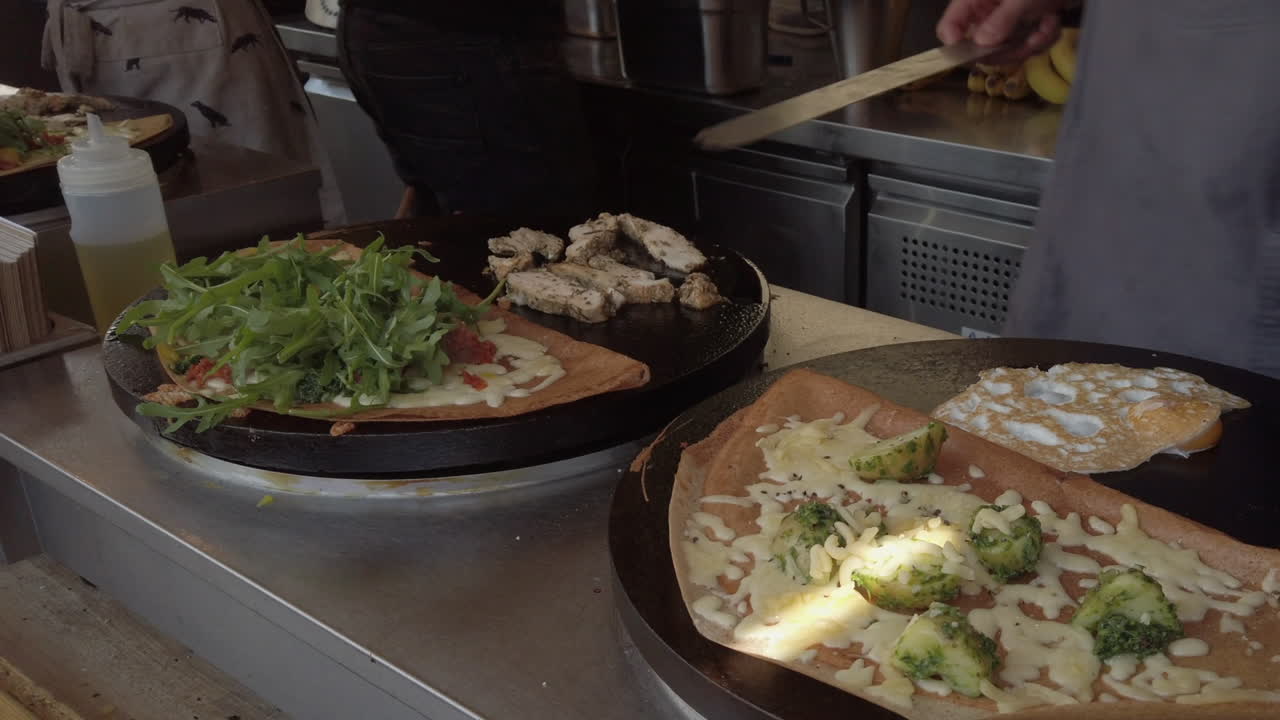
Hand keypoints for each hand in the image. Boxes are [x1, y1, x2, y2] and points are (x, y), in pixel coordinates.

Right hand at [937, 0, 1066, 61]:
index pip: (949, 28)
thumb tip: (981, 45)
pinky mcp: (1024, 26)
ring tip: (1047, 26)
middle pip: (978, 47)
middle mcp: (986, 11)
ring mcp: (1006, 20)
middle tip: (1026, 42)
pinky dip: (1043, 37)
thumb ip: (1001, 20)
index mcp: (974, 0)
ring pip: (1005, 51)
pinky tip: (1052, 22)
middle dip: (1007, 49)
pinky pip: (1026, 45)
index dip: (957, 46)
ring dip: (1030, 43)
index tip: (977, 55)